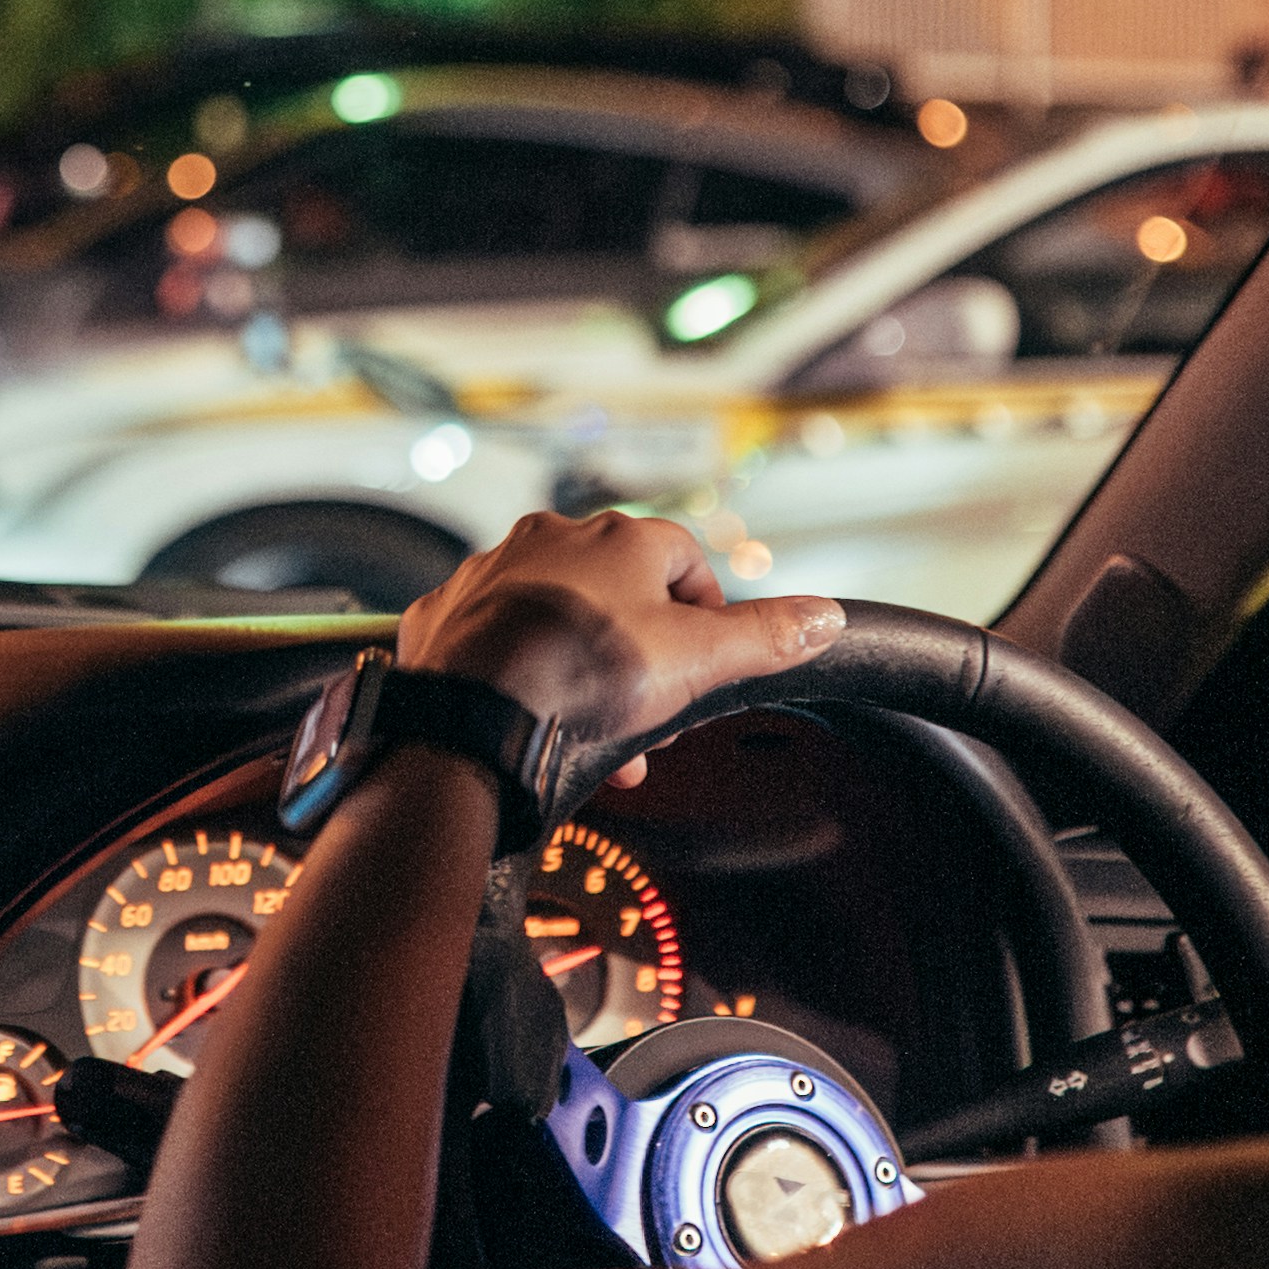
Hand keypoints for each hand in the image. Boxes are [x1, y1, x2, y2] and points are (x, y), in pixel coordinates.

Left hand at [395, 506, 843, 761]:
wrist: (475, 712)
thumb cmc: (582, 674)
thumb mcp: (697, 660)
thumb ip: (764, 636)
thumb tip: (826, 617)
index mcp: (617, 538)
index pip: (683, 557)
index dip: (704, 611)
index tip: (704, 659)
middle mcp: (549, 539)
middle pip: (616, 591)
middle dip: (639, 654)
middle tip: (649, 712)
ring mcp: (489, 573)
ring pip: (553, 615)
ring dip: (580, 665)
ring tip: (593, 730)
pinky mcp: (443, 614)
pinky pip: (488, 635)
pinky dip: (511, 668)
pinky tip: (527, 711)